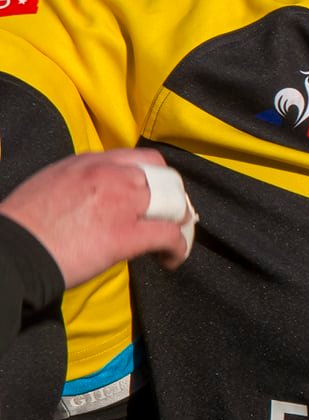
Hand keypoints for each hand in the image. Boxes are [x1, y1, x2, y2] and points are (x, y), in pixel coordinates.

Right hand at [0, 149, 195, 286]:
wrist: (11, 251)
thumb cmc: (24, 225)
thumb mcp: (51, 184)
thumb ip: (83, 182)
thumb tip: (102, 197)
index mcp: (89, 162)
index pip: (142, 160)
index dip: (158, 179)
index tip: (158, 196)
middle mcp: (110, 175)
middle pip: (165, 179)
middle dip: (175, 199)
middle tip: (174, 218)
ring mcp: (120, 202)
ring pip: (173, 204)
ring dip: (180, 223)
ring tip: (175, 239)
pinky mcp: (125, 234)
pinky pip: (169, 236)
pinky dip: (178, 249)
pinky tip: (171, 259)